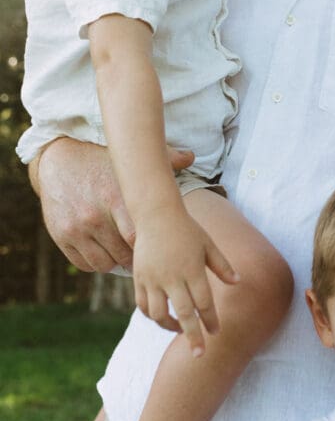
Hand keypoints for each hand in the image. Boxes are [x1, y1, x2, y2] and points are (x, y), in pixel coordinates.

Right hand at [34, 138, 193, 273]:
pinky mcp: (61, 236)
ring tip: (125, 253)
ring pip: (104, 264)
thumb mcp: (127, 161)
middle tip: (146, 257)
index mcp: (116, 198)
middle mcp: (94, 216)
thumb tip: (192, 156)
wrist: (58, 159)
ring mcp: (75, 229)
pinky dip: (96, 262)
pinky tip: (105, 252)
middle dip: (137, 259)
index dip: (152, 247)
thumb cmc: (102, 160)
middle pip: (124, 255)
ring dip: (116, 262)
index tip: (159, 247)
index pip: (139, 237)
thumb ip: (163, 159)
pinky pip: (84, 264)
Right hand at [132, 207, 239, 354]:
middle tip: (199, 355)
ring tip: (179, 330)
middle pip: (183, 314)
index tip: (216, 332)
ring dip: (169, 326)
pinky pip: (143, 305)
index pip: (204, 303)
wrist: (156, 214)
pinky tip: (162, 316)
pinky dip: (152, 315)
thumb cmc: (187, 229)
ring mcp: (153, 279)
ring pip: (159, 314)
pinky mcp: (139, 278)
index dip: (211, 320)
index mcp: (192, 270)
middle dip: (192, 336)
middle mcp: (172, 277)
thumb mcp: (208, 245)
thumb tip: (238, 283)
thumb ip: (222, 266)